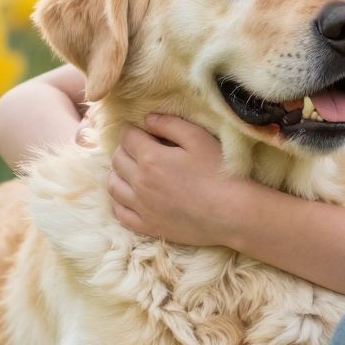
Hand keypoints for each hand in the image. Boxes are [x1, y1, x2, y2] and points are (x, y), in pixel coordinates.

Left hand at [108, 114, 240, 247]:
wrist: (231, 213)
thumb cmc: (219, 172)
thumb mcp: (198, 138)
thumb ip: (170, 124)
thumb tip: (148, 119)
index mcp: (151, 158)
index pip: (127, 137)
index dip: (130, 129)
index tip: (138, 129)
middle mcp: (140, 182)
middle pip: (117, 159)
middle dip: (124, 149)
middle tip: (137, 148)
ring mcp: (142, 207)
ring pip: (113, 186)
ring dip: (118, 173)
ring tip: (130, 170)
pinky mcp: (148, 226)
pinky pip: (120, 213)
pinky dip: (118, 202)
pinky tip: (128, 197)